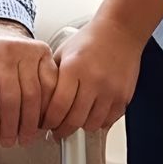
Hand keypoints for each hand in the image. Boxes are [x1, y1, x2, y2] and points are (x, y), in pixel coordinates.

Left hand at [0, 18, 57, 147]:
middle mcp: (2, 49)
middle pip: (10, 98)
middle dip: (10, 127)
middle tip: (8, 140)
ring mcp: (25, 50)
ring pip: (32, 96)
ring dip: (29, 123)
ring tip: (23, 136)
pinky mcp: (43, 53)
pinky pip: (49, 87)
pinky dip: (46, 109)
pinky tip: (39, 121)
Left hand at [41, 16, 143, 139]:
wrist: (120, 32)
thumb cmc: (89, 40)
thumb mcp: (62, 53)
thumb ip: (51, 76)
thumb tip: (37, 100)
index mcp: (73, 69)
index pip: (58, 107)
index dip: (49, 121)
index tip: (44, 125)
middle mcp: (93, 81)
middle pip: (74, 119)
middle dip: (62, 130)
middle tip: (55, 131)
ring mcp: (111, 90)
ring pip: (92, 124)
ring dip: (79, 127)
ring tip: (72, 122)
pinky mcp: (124, 96)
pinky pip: (109, 120)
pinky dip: (98, 123)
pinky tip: (90, 116)